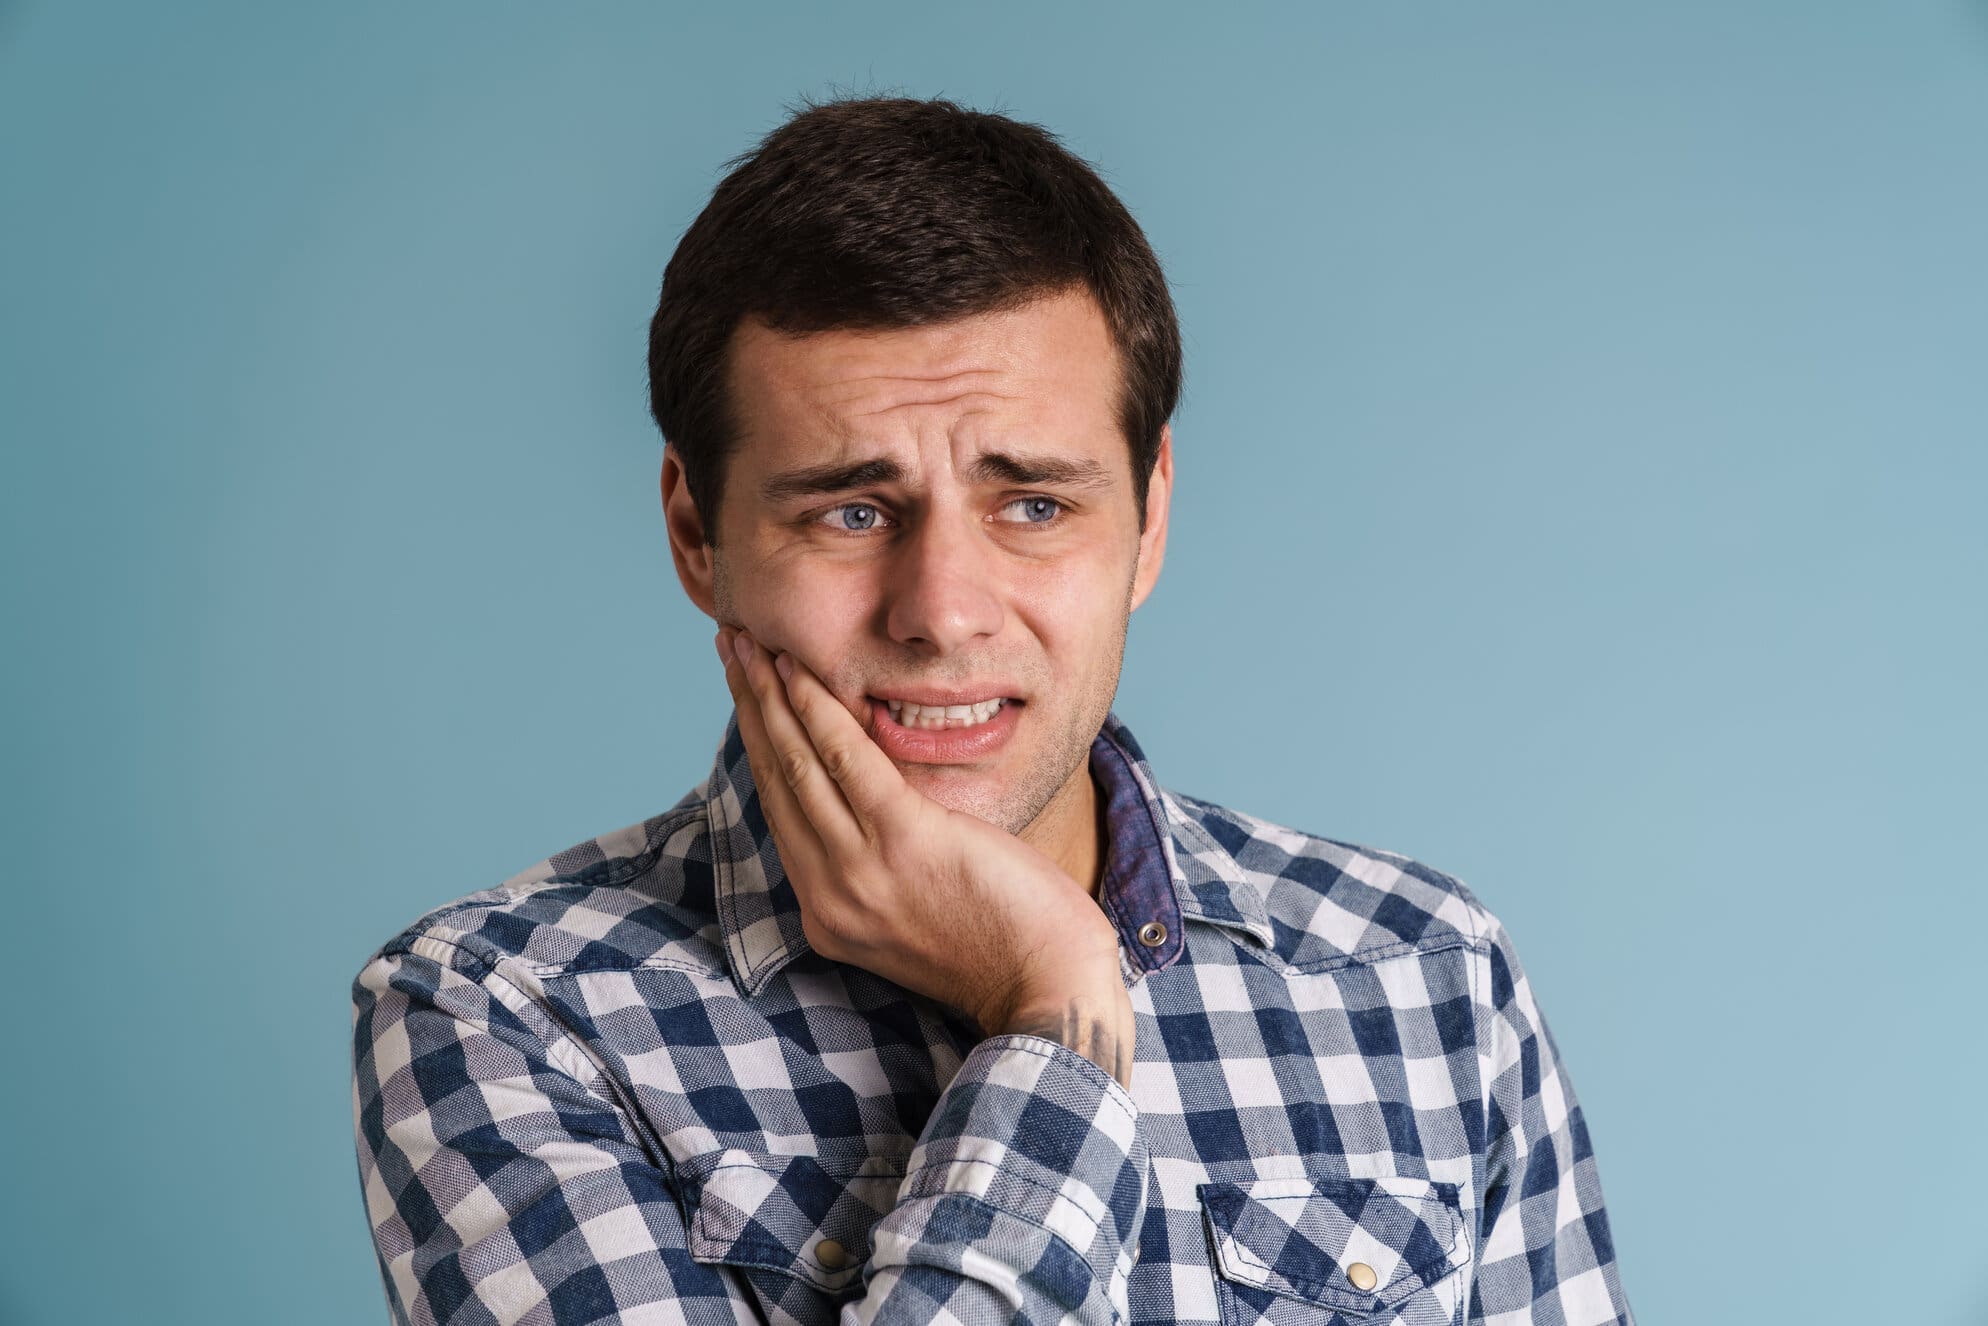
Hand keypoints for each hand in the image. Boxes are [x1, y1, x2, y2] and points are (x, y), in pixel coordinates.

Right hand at [716, 625, 1134, 1085]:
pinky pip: (846, 760)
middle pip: (775, 778)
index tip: (746, 688)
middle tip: (730, 644)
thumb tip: (873, 801)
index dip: (758, 742)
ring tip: (749, 641)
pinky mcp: (904, 841)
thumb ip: (884, 864)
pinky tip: (797, 669)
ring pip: (796, 761)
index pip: (781, 810)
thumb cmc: (1006, 945)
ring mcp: (861, 870)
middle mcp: (830, 894)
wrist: (1048, 990)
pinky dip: (815, 708)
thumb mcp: (919, 910)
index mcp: (830, 912)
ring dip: (768, 692)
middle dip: (749, 703)